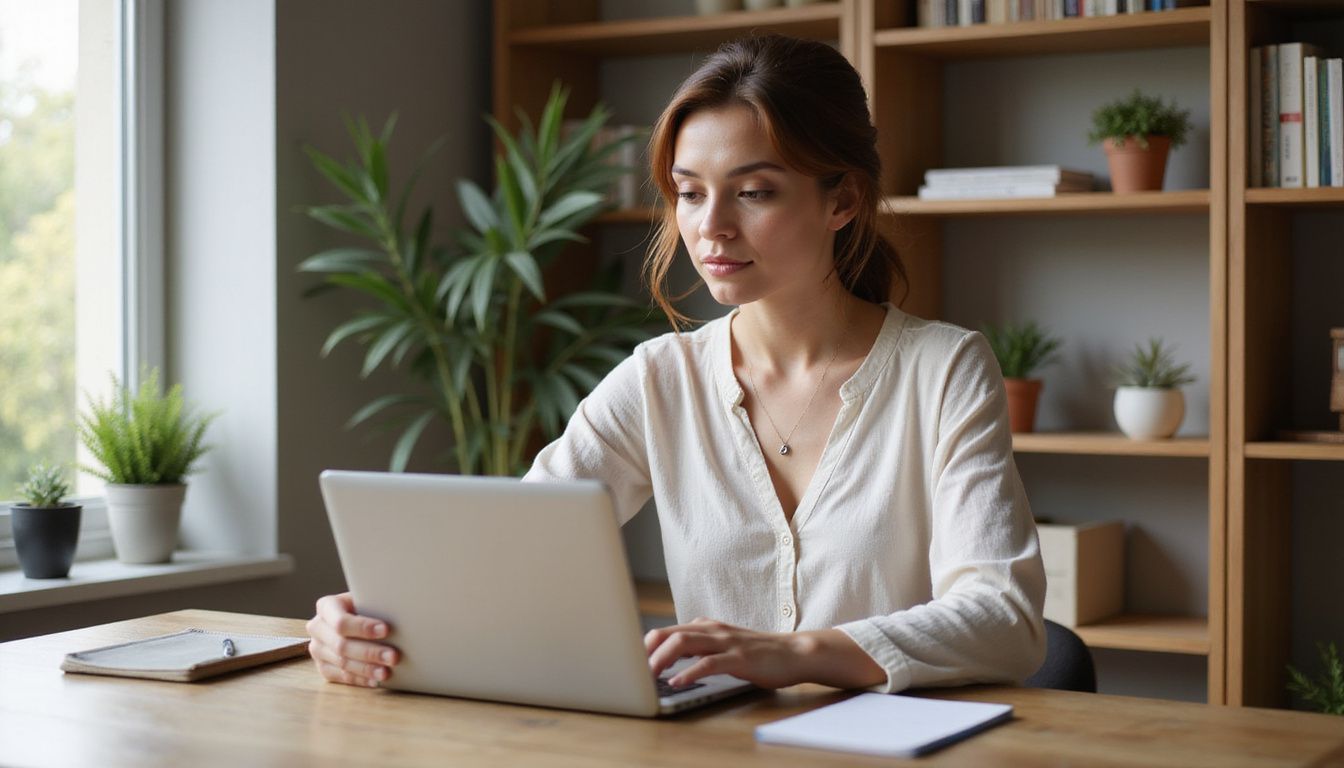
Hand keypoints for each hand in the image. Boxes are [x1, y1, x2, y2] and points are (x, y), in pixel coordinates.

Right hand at [306, 592, 399, 686]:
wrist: (357, 617)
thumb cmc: (367, 606)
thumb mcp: (369, 599)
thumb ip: (376, 606)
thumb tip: (401, 618)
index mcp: (326, 606)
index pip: (341, 621)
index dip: (363, 627)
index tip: (386, 630)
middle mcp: (317, 628)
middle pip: (342, 645)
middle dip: (370, 652)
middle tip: (394, 656)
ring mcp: (318, 649)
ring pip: (342, 662)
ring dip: (367, 669)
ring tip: (387, 671)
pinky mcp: (323, 667)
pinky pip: (341, 677)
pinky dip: (360, 679)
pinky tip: (376, 680)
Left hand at [644, 618, 812, 689]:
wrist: (793, 652)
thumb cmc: (757, 653)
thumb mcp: (723, 644)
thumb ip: (700, 646)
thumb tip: (669, 657)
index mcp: (705, 627)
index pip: (666, 631)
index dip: (645, 646)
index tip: (631, 663)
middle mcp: (712, 630)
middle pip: (669, 634)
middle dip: (646, 651)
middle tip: (632, 671)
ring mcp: (725, 642)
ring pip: (684, 643)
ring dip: (661, 660)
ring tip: (648, 675)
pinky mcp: (738, 658)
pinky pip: (708, 663)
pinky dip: (689, 673)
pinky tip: (676, 682)